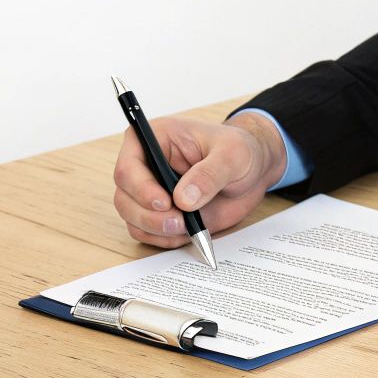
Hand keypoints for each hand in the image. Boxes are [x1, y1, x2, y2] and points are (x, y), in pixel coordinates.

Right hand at [111, 112, 285, 248]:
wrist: (252, 172)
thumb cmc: (240, 151)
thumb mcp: (232, 155)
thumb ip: (210, 174)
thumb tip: (184, 198)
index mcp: (156, 138)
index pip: (128, 165)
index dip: (140, 188)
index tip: (165, 202)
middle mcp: (147, 165)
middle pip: (124, 197)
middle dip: (148, 216)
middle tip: (179, 222)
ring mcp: (151, 191)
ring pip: (132, 218)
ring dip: (156, 230)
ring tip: (188, 226)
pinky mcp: (160, 213)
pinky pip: (147, 233)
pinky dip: (164, 239)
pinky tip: (188, 232)